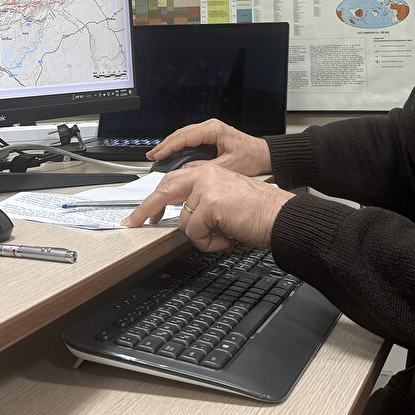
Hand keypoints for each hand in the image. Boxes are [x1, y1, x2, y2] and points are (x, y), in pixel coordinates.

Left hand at [121, 163, 293, 251]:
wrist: (281, 216)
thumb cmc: (261, 212)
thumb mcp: (227, 199)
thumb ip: (204, 201)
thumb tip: (183, 216)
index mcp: (209, 171)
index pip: (173, 180)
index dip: (156, 198)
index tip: (145, 212)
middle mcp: (205, 174)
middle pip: (164, 190)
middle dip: (146, 209)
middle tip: (133, 223)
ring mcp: (206, 187)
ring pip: (183, 222)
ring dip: (201, 237)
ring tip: (222, 237)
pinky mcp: (210, 204)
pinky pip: (194, 234)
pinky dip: (208, 244)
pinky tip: (225, 240)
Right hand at [146, 118, 272, 176]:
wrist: (264, 155)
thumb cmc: (252, 158)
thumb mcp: (228, 165)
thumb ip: (207, 168)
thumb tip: (187, 170)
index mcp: (214, 130)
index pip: (185, 136)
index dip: (169, 146)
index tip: (158, 155)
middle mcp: (211, 127)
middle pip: (181, 134)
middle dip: (165, 145)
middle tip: (151, 156)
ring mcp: (210, 130)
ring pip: (184, 135)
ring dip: (170, 145)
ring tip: (157, 155)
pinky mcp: (211, 136)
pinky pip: (190, 139)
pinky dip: (179, 146)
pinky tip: (171, 153)